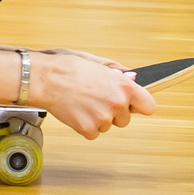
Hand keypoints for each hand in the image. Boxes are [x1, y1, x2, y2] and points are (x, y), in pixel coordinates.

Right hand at [27, 50, 156, 137]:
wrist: (44, 79)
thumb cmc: (67, 67)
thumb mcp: (96, 61)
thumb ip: (118, 72)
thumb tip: (132, 78)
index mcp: (123, 86)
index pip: (149, 106)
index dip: (140, 105)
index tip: (133, 104)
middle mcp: (117, 104)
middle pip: (125, 119)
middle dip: (114, 112)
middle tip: (97, 99)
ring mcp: (103, 118)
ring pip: (108, 126)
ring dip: (98, 118)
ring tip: (83, 102)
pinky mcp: (88, 130)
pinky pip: (93, 133)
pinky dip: (85, 126)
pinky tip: (76, 111)